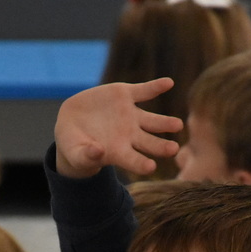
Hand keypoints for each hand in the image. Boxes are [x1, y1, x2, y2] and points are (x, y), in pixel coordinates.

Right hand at [54, 78, 182, 178]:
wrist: (73, 121)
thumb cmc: (75, 145)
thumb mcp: (76, 153)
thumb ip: (86, 155)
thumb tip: (98, 152)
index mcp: (119, 153)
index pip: (133, 161)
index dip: (141, 164)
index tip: (150, 167)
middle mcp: (130, 136)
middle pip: (151, 143)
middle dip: (162, 147)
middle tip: (174, 149)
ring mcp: (131, 115)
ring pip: (153, 120)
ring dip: (166, 122)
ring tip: (177, 125)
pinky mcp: (126, 96)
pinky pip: (145, 91)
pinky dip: (156, 87)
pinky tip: (168, 83)